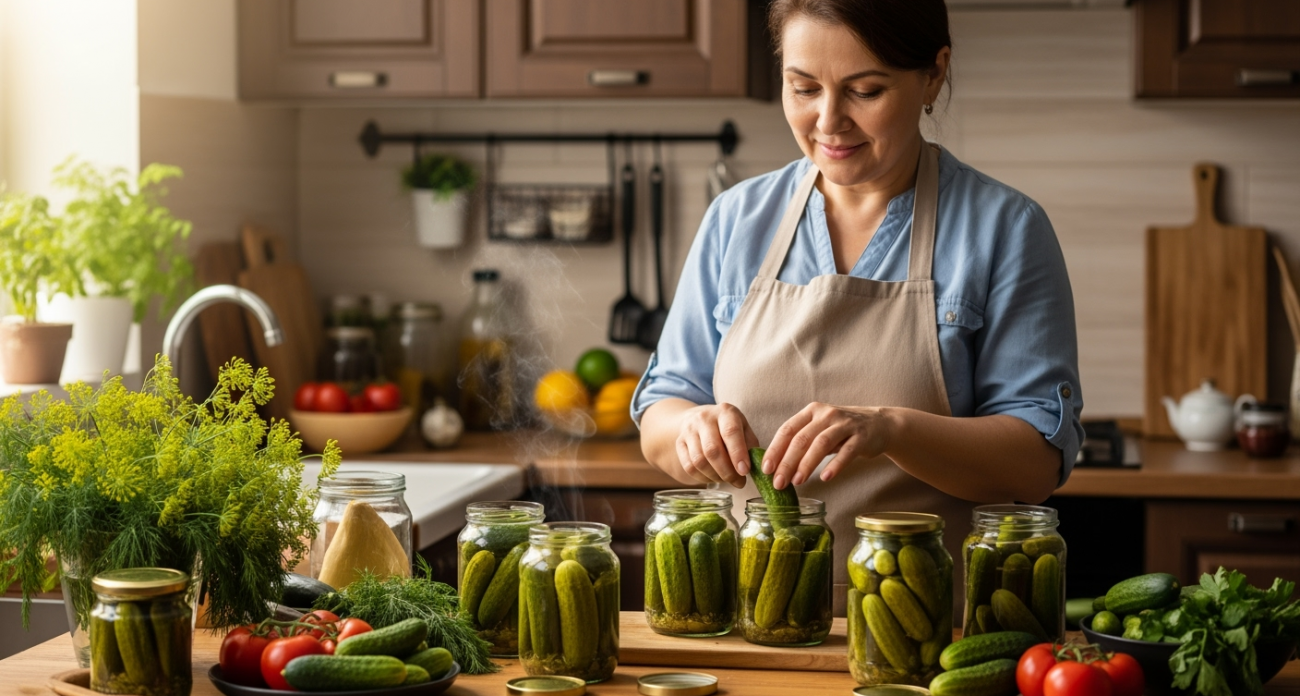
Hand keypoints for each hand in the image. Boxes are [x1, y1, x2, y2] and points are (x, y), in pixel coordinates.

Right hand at [675, 403, 757, 487]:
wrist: (699, 418)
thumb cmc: (728, 427)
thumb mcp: (744, 429)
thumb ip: (751, 446)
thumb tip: (757, 469)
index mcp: (725, 412)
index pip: (730, 432)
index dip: (738, 454)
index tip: (745, 471)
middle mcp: (704, 418)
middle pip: (712, 450)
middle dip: (727, 471)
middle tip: (739, 482)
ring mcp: (689, 430)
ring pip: (699, 461)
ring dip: (715, 476)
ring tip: (727, 480)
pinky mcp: (679, 442)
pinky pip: (689, 466)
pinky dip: (703, 478)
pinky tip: (713, 478)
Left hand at [762, 403, 894, 488]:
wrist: (880, 425)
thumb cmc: (843, 431)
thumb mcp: (820, 430)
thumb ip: (802, 443)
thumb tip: (776, 466)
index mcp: (811, 411)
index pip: (787, 430)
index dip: (775, 449)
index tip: (765, 469)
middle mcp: (826, 414)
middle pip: (801, 438)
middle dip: (787, 462)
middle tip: (778, 482)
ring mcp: (845, 424)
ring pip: (821, 443)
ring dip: (807, 464)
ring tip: (797, 481)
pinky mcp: (862, 436)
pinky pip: (847, 452)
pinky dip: (835, 465)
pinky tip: (825, 478)